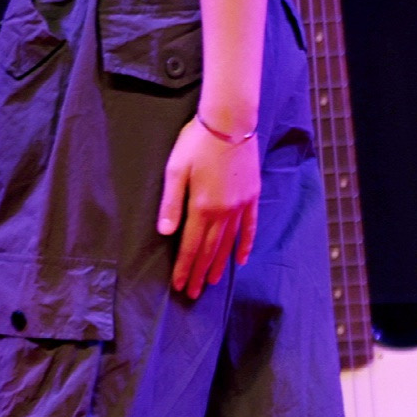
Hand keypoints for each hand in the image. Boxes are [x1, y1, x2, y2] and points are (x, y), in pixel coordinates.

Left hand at [157, 113, 264, 296]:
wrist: (231, 122)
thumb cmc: (197, 143)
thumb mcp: (176, 170)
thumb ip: (171, 203)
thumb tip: (165, 233)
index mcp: (202, 207)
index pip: (190, 246)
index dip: (184, 268)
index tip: (179, 286)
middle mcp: (223, 211)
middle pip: (209, 250)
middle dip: (199, 273)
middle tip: (193, 293)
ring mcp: (240, 205)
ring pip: (228, 243)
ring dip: (219, 264)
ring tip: (212, 282)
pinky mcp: (251, 196)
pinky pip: (249, 227)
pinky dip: (245, 244)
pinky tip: (241, 259)